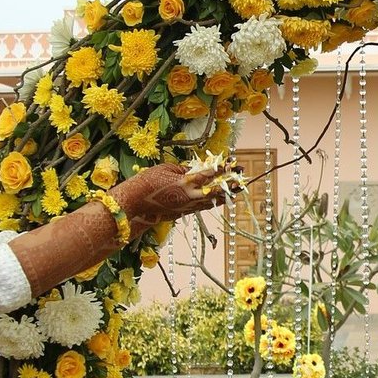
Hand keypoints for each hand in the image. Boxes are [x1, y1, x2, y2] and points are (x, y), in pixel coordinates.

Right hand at [116, 162, 234, 225]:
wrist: (134, 203)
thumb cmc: (147, 181)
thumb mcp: (165, 169)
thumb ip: (183, 170)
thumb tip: (195, 171)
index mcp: (185, 183)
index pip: (208, 175)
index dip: (222, 168)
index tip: (232, 163)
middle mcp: (190, 197)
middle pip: (216, 192)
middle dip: (230, 185)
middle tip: (243, 180)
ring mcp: (187, 207)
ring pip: (211, 202)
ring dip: (224, 195)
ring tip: (236, 191)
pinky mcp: (183, 214)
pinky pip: (202, 207)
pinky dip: (212, 202)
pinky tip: (218, 200)